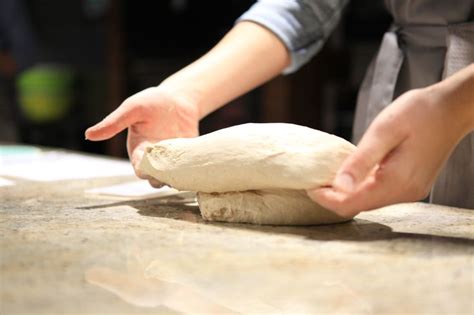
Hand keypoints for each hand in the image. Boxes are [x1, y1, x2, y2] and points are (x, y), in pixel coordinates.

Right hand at [85, 87, 198, 185]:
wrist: (177, 99)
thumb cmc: (151, 102)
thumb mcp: (132, 109)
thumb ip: (113, 123)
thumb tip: (88, 135)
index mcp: (139, 150)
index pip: (140, 168)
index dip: (145, 171)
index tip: (152, 166)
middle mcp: (155, 159)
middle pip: (156, 179)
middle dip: (161, 179)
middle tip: (170, 171)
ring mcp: (172, 160)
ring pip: (172, 178)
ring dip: (176, 178)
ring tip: (182, 170)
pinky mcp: (188, 157)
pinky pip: (188, 170)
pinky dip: (191, 172)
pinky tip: (196, 168)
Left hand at [308, 86, 472, 216]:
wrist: (451, 109)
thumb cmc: (418, 112)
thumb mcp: (383, 131)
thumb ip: (360, 161)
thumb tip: (337, 186)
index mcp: (396, 182)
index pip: (351, 205)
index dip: (326, 198)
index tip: (309, 185)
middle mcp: (405, 193)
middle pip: (358, 207)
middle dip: (333, 197)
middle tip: (315, 179)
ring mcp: (410, 192)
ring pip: (368, 202)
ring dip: (346, 193)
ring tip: (329, 175)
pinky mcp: (411, 186)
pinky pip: (378, 194)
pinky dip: (360, 188)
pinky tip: (351, 173)